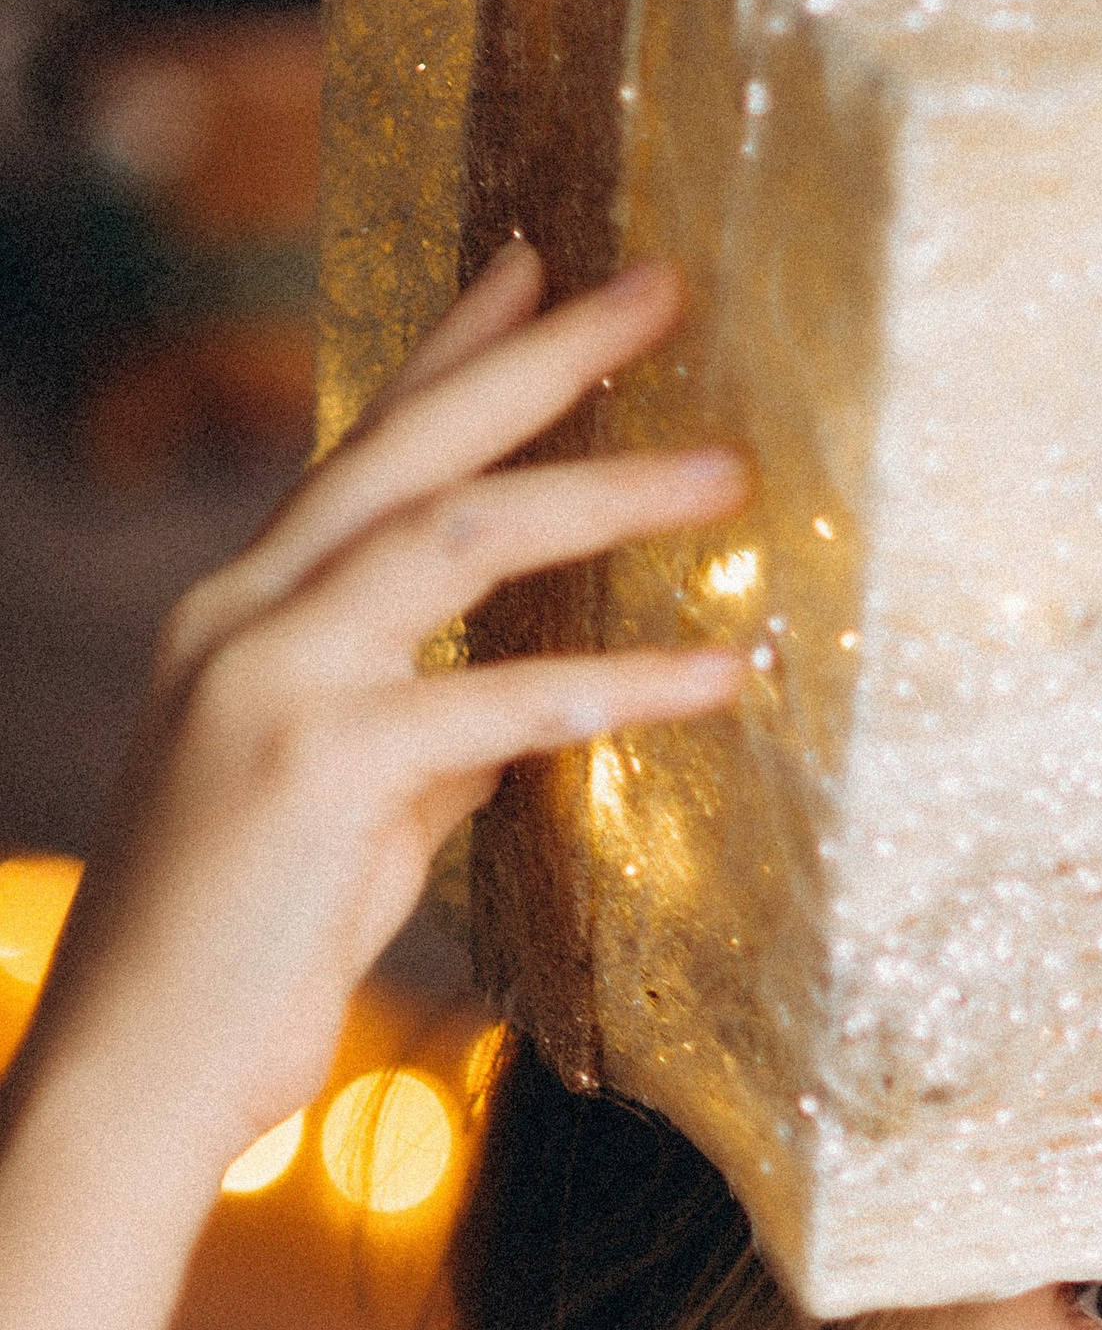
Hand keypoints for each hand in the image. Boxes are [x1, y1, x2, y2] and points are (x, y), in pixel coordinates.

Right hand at [0, 245, 747, 1329]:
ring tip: (731, 475)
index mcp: (242, 609)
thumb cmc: (245, 954)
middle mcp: (244, 613)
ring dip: (605, 493)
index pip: (366, 445)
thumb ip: (427, 742)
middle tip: (660, 283)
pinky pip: (504, 702)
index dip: (458, 347)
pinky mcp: (319, 767)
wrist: (141, 1069)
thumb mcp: (349, 814)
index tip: (541, 260)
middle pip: (411, 445)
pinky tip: (724, 674)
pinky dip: (623, 681)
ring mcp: (272, 679)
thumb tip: (523, 709)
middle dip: (541, 355)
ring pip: (457, 538)